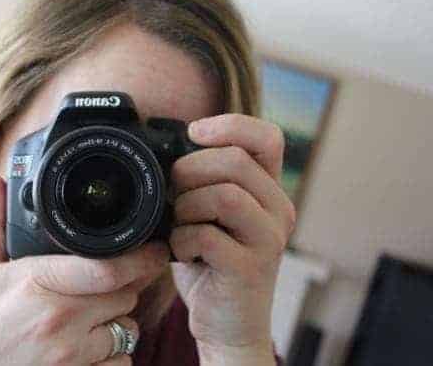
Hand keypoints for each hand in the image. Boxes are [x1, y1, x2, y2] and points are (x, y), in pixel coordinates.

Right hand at [0, 175, 169, 365]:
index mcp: (39, 283)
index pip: (107, 267)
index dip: (140, 257)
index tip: (156, 250)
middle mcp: (61, 319)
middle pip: (125, 295)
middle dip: (118, 290)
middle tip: (97, 291)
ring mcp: (72, 355)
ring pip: (127, 329)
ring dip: (116, 323)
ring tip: (87, 322)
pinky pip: (121, 362)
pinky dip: (111, 356)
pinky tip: (86, 349)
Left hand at [168, 114, 295, 362]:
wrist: (227, 324)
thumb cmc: (211, 265)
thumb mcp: (209, 215)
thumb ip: (203, 182)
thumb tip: (170, 148)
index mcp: (268, 190)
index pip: (268, 137)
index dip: (230, 125)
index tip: (193, 132)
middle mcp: (278, 210)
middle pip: (236, 161)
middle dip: (190, 170)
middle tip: (173, 194)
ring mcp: (269, 239)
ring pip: (225, 194)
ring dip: (186, 206)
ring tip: (179, 225)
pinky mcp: (251, 268)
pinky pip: (207, 235)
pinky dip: (182, 240)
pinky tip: (181, 253)